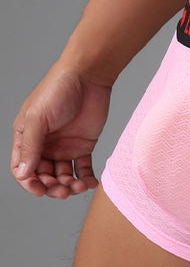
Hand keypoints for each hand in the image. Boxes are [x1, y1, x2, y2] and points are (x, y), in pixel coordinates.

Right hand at [10, 62, 111, 198]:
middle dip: (51, 187)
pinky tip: (91, 183)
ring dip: (69, 186)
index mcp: (26, 138)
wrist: (88, 76)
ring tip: (78, 186)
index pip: (22, 169)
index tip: (41, 189)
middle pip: (43, 176)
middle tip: (63, 190)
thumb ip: (31, 146)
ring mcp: (64, 146)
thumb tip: (23, 173)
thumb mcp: (38, 118)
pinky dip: (86, 178)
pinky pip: (83, 168)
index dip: (30, 183)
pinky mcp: (83, 145)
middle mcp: (44, 145)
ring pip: (63, 176)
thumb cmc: (57, 90)